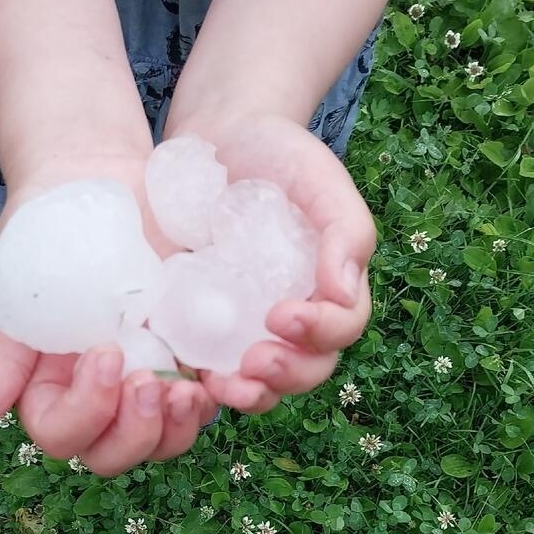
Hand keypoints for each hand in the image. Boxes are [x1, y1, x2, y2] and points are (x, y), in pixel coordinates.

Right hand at [0, 152, 218, 475]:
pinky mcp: (186, 359)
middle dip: (136, 433)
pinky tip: (217, 378)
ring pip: (163, 441)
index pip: (63, 435)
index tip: (105, 352)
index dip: (87, 411)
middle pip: (114, 455)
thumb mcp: (14, 298)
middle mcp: (98, 400)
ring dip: (178, 429)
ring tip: (189, 391)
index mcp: (49, 391)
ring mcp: (144, 383)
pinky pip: (203, 402)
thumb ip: (0, 364)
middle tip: (153, 382)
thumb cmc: (41, 235)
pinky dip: (214, 400)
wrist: (93, 180)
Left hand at [163, 113, 375, 413]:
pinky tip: (188, 380)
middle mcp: (294, 320)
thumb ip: (345, 230)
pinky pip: (209, 370)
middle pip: (305, 370)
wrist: (218, 139)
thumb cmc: (278, 155)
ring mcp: (248, 329)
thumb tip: (343, 292)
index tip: (283, 315)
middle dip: (284, 374)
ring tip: (224, 385)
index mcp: (331, 290)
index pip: (341, 329)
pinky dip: (203, 384)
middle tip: (255, 360)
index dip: (319, 333)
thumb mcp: (319, 179)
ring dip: (248, 394)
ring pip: (261, 383)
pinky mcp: (204, 330)